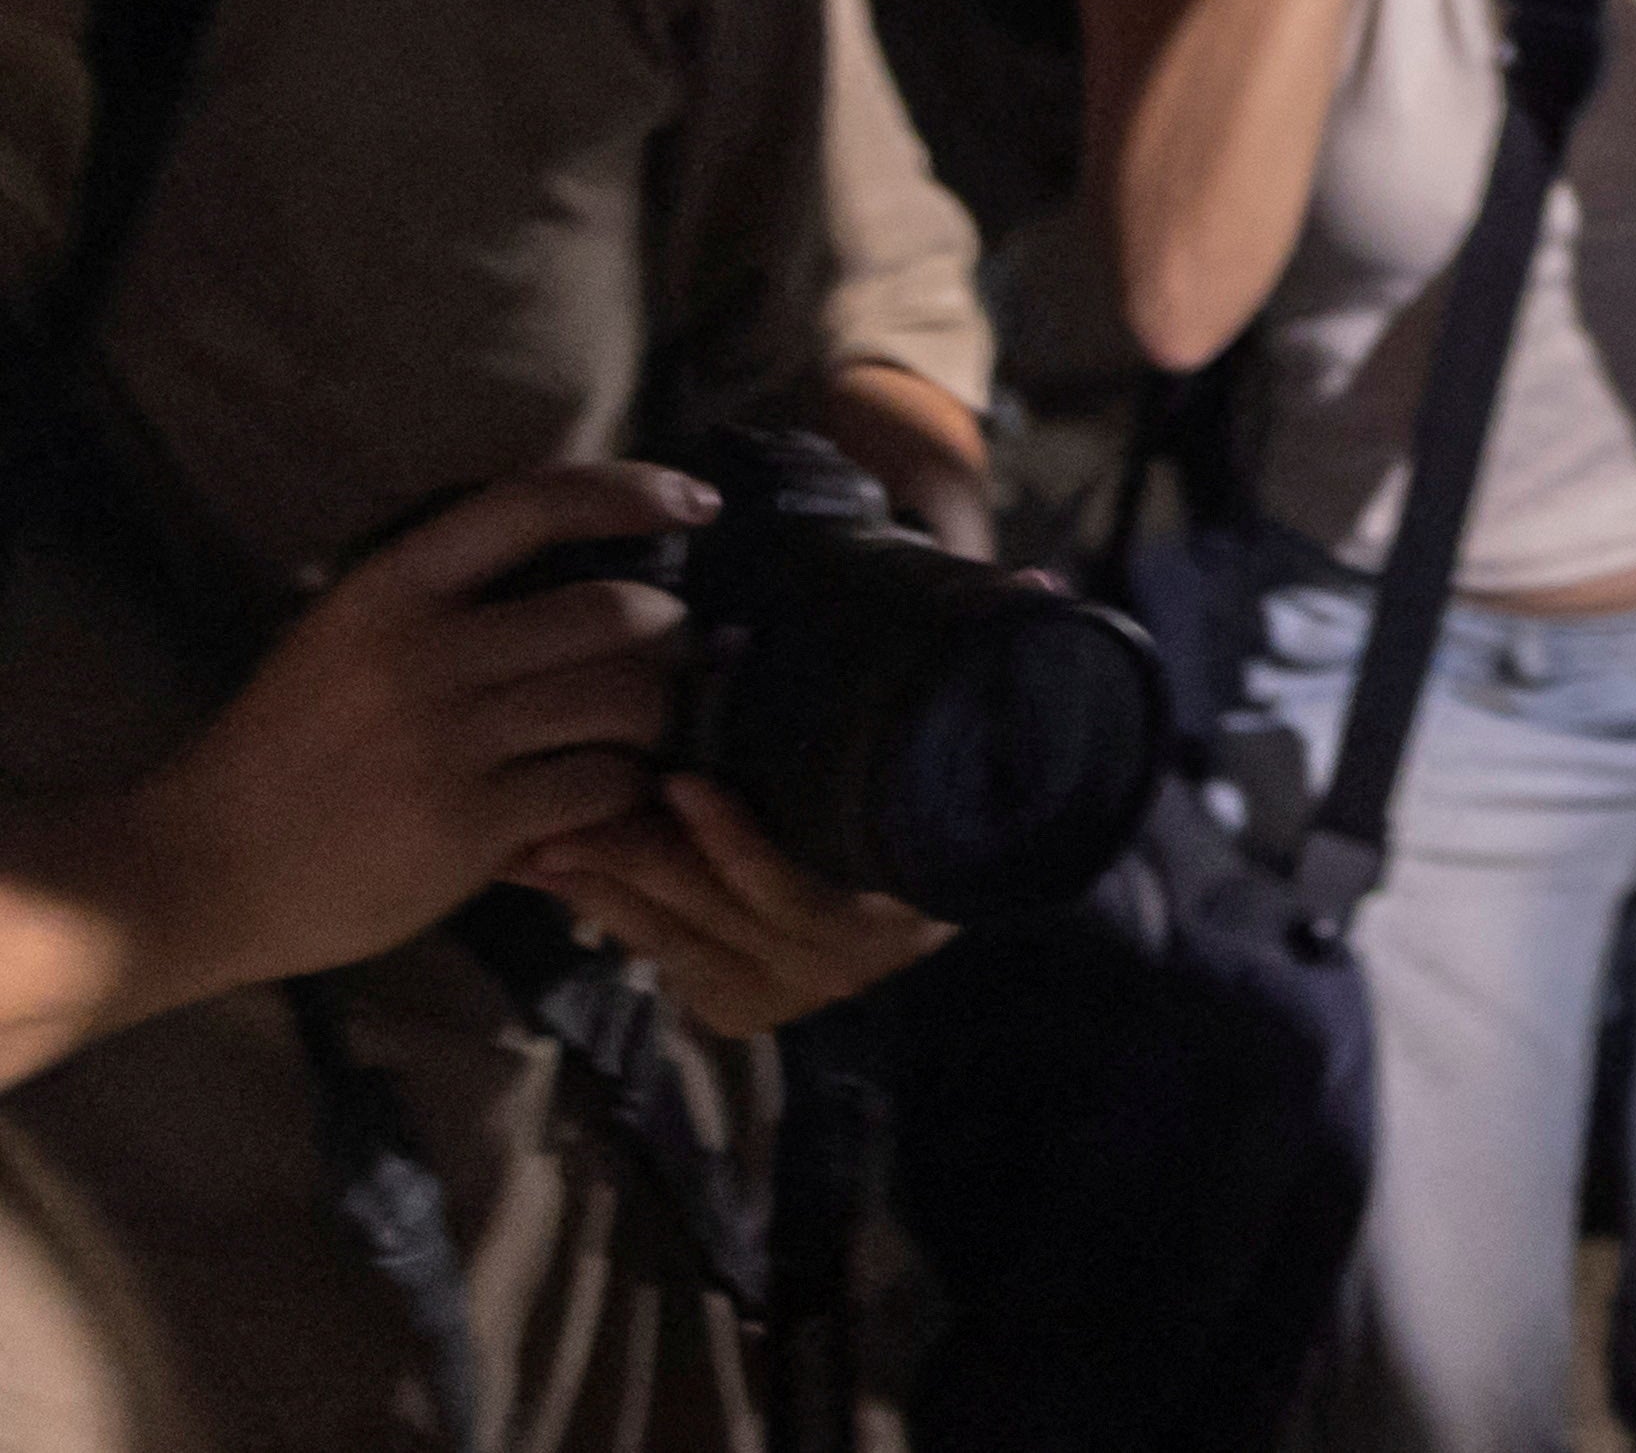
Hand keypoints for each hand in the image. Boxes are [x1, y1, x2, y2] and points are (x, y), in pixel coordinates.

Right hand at [116, 463, 703, 1001]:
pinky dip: (624, 790)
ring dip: (657, 716)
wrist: (194, 869)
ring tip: (638, 733)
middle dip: (670, 633)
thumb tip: (585, 562)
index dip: (632, 491)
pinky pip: (602, 786)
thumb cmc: (280, 753)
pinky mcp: (473, 828)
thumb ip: (445, 601)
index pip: (533, 505)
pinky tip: (602, 799)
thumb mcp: (341, 640)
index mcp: (388, 591)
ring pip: (627, 700)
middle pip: (618, 612)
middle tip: (670, 657)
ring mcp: (452, 743)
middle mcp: (426, 655)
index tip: (698, 504)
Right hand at [515, 777, 947, 1039]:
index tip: (502, 843)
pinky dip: (732, 843)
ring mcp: (824, 965)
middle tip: (529, 803)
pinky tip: (691, 790)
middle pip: (657, 920)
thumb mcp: (743, 878)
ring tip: (601, 785)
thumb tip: (543, 837)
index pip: (630, 932)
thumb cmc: (855, 846)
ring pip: (707, 906)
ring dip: (647, 847)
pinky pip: (782, 890)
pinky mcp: (873, 933)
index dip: (566, 886)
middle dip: (589, 863)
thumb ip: (661, 866)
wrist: (998, 830)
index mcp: (728, 986)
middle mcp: (771, 986)